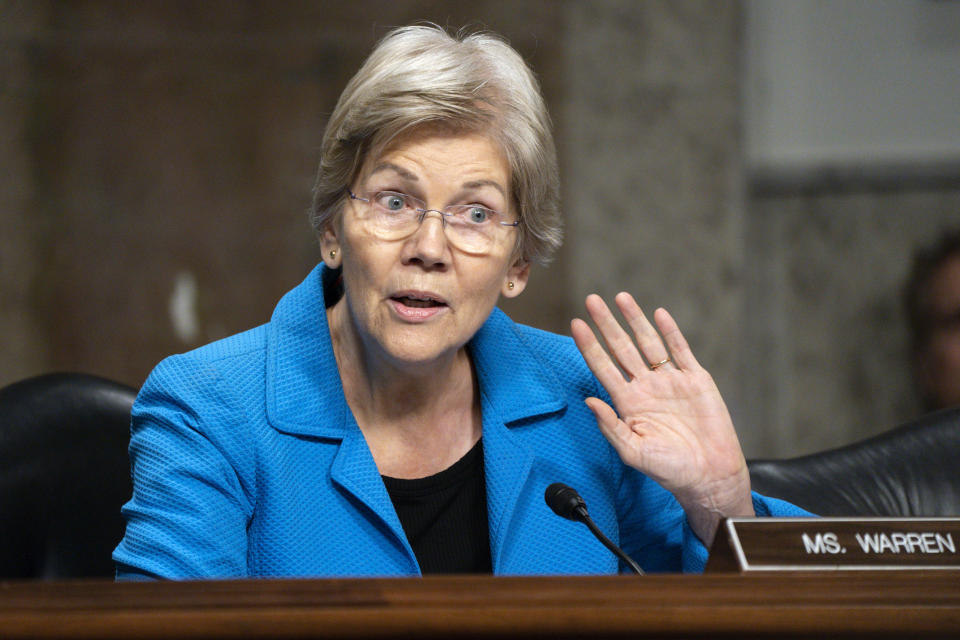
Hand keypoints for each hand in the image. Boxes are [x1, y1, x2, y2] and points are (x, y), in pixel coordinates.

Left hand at [571, 292, 752, 544]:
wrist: (709, 476)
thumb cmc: (669, 469)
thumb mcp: (633, 452)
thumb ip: (610, 426)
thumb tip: (588, 400)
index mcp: (628, 402)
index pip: (603, 367)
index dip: (589, 346)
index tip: (575, 324)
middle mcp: (646, 387)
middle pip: (622, 348)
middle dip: (607, 325)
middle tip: (592, 300)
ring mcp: (670, 381)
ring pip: (649, 343)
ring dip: (635, 320)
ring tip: (621, 297)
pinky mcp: (695, 380)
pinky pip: (681, 350)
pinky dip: (671, 332)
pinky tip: (659, 314)